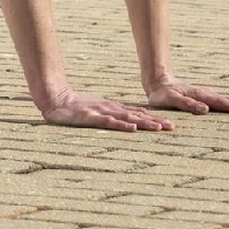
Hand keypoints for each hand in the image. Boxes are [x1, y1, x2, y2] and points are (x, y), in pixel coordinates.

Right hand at [40, 89, 174, 131]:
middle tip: (172, 127)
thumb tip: (130, 123)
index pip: (138, 112)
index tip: (170, 124)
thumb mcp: (99, 110)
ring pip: (127, 118)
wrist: (56, 100)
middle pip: (137, 115)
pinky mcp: (91, 117)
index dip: (154, 117)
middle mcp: (111, 108)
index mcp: (114, 107)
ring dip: (144, 123)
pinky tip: (131, 128)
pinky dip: (121, 125)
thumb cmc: (78, 107)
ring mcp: (102, 112)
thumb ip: (113, 116)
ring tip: (158, 128)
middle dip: (155, 121)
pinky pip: (108, 122)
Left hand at [146, 78, 228, 116]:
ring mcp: (208, 96)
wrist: (159, 83)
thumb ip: (186, 104)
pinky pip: (224, 102)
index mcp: (202, 96)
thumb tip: (205, 110)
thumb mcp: (171, 100)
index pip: (222, 103)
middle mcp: (207, 95)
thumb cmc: (163, 95)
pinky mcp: (207, 98)